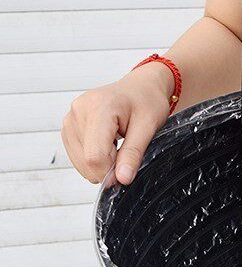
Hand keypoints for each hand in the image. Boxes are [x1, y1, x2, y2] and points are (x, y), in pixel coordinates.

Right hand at [61, 62, 173, 184]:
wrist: (139, 87)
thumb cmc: (146, 102)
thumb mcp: (148, 127)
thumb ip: (133, 154)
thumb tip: (122, 179)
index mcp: (99, 107)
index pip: (94, 155)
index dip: (109, 173)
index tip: (124, 176)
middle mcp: (79, 110)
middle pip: (85, 160)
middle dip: (107, 168)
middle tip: (126, 156)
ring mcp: (70, 118)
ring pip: (79, 161)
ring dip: (101, 163)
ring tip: (117, 145)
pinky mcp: (68, 126)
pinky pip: (76, 155)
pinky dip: (94, 158)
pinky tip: (107, 145)